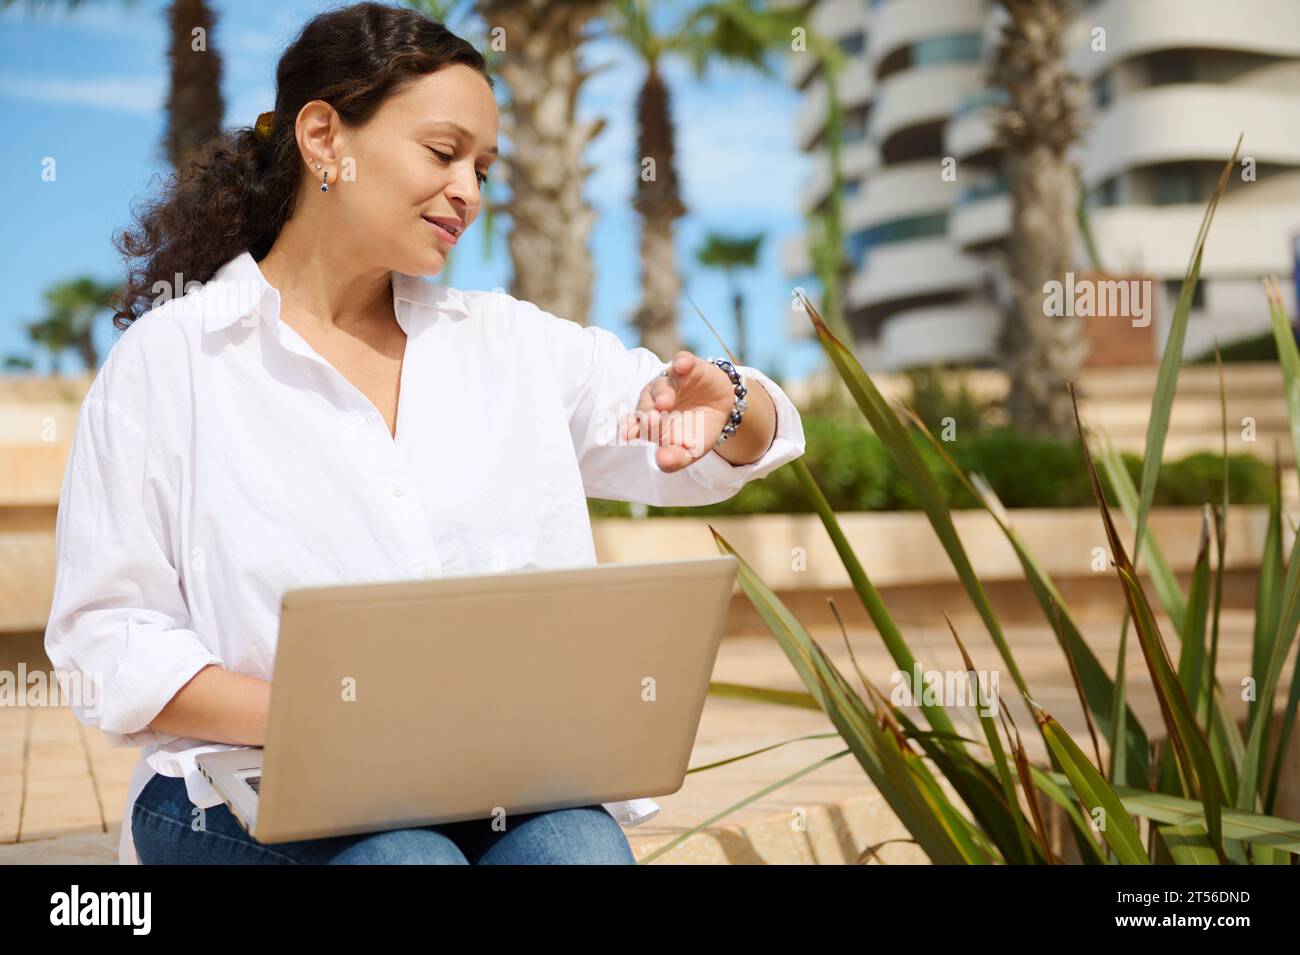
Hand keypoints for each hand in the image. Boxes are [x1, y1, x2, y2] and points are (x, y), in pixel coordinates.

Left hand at [619, 351, 736, 472]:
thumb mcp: (690, 450)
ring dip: (662, 392)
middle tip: (651, 420)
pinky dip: (682, 362)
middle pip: (646, 404)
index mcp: (650, 422)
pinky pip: (683, 362)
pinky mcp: (689, 367)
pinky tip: (682, 365)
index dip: (631, 428)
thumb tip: (661, 462)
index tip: (629, 434)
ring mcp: (671, 382)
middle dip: (647, 412)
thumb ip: (675, 458)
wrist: (721, 409)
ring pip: (661, 384)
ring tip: (665, 402)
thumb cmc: (698, 431)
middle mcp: (655, 400)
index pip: (636, 425)